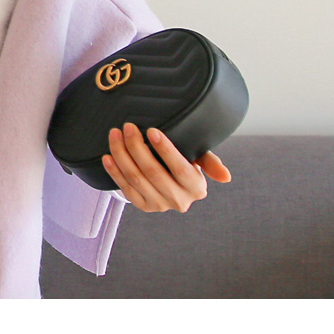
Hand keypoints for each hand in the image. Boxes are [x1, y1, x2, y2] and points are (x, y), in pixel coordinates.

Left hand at [102, 123, 231, 213]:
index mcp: (196, 187)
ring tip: (115, 134)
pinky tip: (108, 156)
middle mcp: (179, 200)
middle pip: (153, 172)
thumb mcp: (199, 158)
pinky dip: (114, 172)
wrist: (171, 180)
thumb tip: (226, 177)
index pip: (180, 168)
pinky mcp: (143, 206)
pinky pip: (125, 189)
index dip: (165, 150)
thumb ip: (209, 161)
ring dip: (122, 155)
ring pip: (136, 179)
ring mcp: (159, 205)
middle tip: (127, 126)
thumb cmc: (186, 161)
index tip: (151, 130)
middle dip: (137, 147)